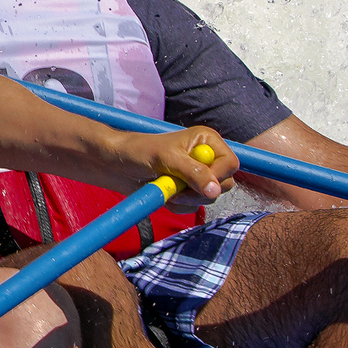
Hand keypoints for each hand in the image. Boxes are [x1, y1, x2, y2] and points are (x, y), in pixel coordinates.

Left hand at [111, 127, 238, 210]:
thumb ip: (193, 173)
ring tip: (165, 186)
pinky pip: (194, 206)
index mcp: (206, 141)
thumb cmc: (138, 152)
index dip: (217, 176)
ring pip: (209, 198)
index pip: (231, 163)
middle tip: (176, 188)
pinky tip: (164, 194)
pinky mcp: (187, 190)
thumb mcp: (167, 159)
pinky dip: (178, 204)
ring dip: (186, 199)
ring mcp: (197, 175)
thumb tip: (215, 190)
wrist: (116, 165)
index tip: (196, 183)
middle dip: (199, 191)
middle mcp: (206, 157)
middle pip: (225, 184)